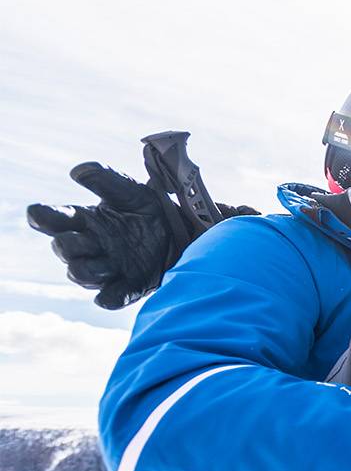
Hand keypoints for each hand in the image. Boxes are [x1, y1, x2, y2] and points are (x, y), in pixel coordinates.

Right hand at [25, 161, 254, 309]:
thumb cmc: (151, 209)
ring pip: (81, 274)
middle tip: (85, 240)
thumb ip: (105, 179)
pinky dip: (109, 298)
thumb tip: (77, 172)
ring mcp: (110, 266)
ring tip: (101, 264)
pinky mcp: (131, 284)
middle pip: (63, 249)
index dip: (42, 217)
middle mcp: (92, 244)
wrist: (188, 231)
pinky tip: (110, 295)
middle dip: (67, 246)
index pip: (51, 219)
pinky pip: (111, 298)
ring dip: (84, 272)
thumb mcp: (131, 190)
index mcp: (86, 219)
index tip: (41, 215)